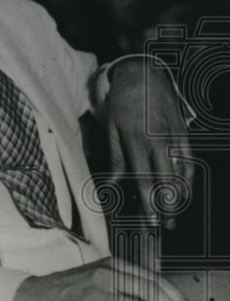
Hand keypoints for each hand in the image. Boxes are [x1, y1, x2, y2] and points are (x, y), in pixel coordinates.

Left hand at [107, 58, 192, 228]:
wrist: (144, 75)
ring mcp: (175, 138)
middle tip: (164, 225)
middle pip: (167, 181)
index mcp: (138, 141)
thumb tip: (109, 184)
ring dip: (180, 197)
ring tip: (173, 215)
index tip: (150, 220)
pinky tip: (184, 192)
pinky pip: (190, 160)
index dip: (149, 202)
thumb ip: (114, 158)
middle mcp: (160, 142)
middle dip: (167, 206)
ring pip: (182, 174)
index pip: (145, 179)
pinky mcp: (185, 133)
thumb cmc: (123, 103)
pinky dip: (188, 178)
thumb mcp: (112, 129)